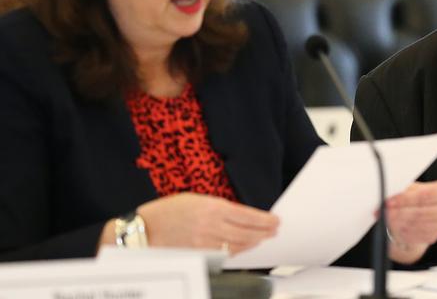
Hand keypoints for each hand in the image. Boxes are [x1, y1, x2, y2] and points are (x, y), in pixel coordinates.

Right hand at [101, 192, 278, 255]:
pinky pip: (224, 255)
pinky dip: (237, 251)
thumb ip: (218, 207)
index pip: (246, 215)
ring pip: (237, 245)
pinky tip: (244, 248)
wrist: (144, 230)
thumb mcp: (195, 199)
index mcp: (212, 207)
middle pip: (246, 232)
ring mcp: (206, 242)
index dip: (263, 219)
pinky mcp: (200, 255)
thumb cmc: (168, 211)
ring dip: (253, 242)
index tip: (274, 220)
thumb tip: (238, 215)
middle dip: (263, 232)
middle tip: (274, 230)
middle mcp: (211, 225)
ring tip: (263, 239)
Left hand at [384, 181, 436, 263]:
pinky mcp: (432, 237)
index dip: (405, 199)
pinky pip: (414, 235)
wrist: (421, 213)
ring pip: (416, 225)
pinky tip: (391, 226)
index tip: (390, 201)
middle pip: (420, 212)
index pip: (425, 196)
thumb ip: (404, 190)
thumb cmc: (417, 197)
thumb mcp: (412, 188)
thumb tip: (389, 194)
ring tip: (384, 217)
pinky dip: (400, 231)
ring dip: (397, 222)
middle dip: (399, 212)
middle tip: (383, 211)